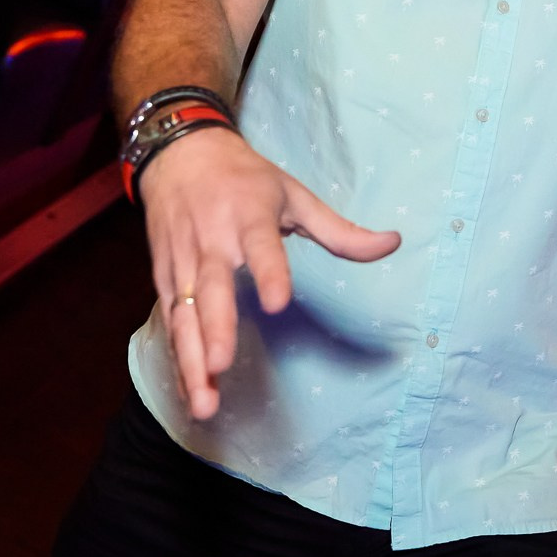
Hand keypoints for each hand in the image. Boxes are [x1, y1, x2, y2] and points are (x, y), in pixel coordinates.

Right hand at [139, 126, 400, 418]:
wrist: (180, 154)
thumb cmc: (245, 179)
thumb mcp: (295, 194)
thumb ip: (340, 230)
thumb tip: (393, 243)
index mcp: (248, 216)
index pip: (260, 246)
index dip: (268, 272)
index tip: (277, 303)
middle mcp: (212, 241)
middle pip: (210, 289)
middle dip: (215, 328)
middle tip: (222, 365)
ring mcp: (182, 262)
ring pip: (183, 315)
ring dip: (191, 360)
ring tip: (204, 401)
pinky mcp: (163, 278)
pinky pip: (170, 324)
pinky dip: (178, 359)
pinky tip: (192, 394)